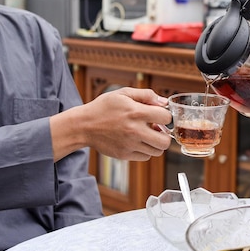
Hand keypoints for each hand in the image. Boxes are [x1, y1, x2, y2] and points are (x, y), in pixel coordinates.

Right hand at [51, 87, 171, 161]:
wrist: (83, 125)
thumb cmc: (103, 108)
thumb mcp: (123, 94)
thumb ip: (145, 95)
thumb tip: (163, 102)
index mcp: (136, 112)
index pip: (166, 117)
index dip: (166, 115)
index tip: (159, 115)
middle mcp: (134, 130)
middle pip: (165, 141)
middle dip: (165, 134)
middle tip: (157, 129)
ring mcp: (130, 145)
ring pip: (157, 151)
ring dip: (156, 143)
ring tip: (147, 135)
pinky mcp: (124, 155)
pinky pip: (145, 157)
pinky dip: (145, 150)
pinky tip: (138, 141)